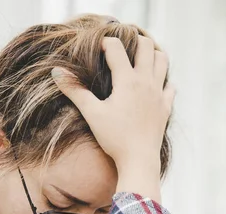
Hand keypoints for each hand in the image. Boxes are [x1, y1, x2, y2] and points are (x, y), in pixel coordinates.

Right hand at [51, 36, 174, 173]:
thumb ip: (74, 90)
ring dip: (153, 54)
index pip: (116, 48)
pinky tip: (154, 85)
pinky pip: (169, 86)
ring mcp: (158, 93)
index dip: (106, 43)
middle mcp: (146, 82)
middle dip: (134, 40)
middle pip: (146, 46)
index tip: (99, 48)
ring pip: (163, 61)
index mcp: (127, 80)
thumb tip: (56, 71)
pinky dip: (163, 80)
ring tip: (141, 58)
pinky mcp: (165, 107)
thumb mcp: (92, 113)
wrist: (139, 160)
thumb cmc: (114, 137)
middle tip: (122, 48)